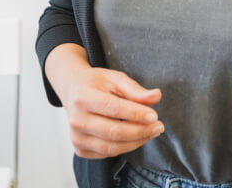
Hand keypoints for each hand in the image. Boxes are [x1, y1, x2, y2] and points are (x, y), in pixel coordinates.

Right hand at [49, 47, 163, 158]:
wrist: (73, 91)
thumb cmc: (96, 83)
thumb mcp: (116, 78)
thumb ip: (136, 89)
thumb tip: (156, 96)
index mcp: (83, 97)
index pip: (114, 109)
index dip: (136, 114)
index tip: (154, 115)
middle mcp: (76, 119)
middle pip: (114, 132)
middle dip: (141, 131)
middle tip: (159, 126)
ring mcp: (76, 137)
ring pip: (112, 147)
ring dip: (137, 142)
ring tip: (152, 132)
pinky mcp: (80, 149)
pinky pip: (108, 153)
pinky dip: (126, 147)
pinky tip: (137, 137)